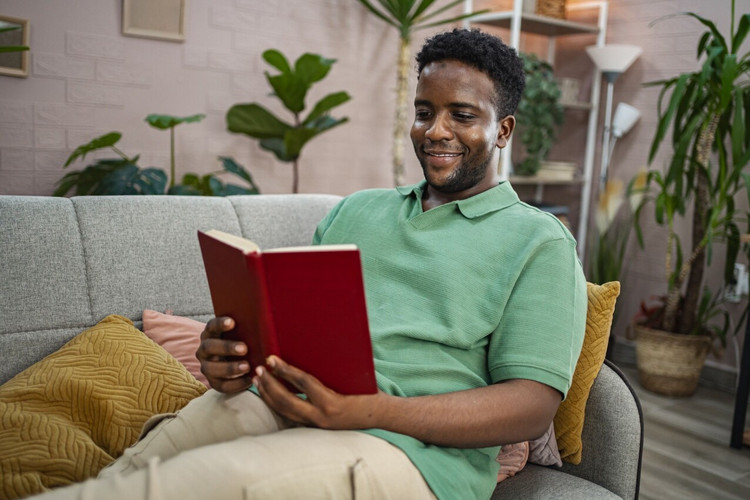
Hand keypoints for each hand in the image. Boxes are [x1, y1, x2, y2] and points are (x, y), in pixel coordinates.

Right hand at [196, 316, 252, 392]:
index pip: (211, 326)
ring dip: (230, 368)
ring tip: (247, 366)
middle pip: (209, 347)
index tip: (232, 322)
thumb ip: (247, 328)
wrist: (238, 362)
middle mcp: (204, 350)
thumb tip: (264, 320)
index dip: (220, 324)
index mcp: (210, 334)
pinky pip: (222, 385)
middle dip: (227, 347)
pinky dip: (236, 384)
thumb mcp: (242, 334)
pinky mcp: (214, 382)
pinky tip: (249, 379)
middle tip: (244, 348)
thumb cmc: (242, 342)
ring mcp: (207, 367)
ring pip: (212, 368)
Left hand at [253, 355, 385, 429]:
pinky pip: (290, 416)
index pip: (303, 383)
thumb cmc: (368, 389)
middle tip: (259, 369)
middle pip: (287, 401)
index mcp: (332, 402)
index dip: (285, 370)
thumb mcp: (351, 376)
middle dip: (269, 385)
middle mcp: (322, 417)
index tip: (271, 359)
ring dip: (269, 395)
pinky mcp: (315, 427)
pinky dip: (277, 405)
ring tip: (259, 380)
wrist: (380, 414)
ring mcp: (317, 425)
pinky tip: (269, 394)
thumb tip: (311, 347)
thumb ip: (331, 368)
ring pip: (285, 412)